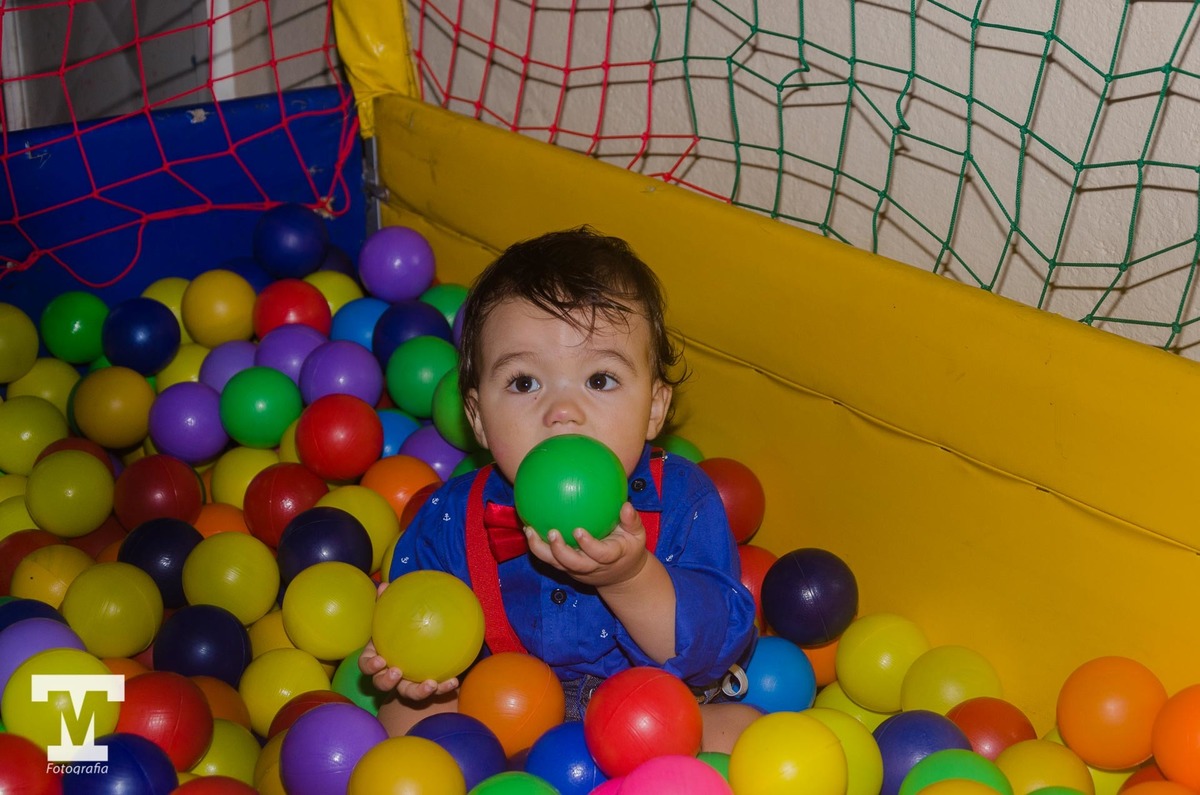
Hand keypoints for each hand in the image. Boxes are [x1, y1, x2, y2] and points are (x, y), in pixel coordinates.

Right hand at [358, 582, 460, 700]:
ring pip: (408, 692)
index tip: (380, 660)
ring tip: (430, 684)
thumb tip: (385, 585)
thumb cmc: (401, 630)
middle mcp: (389, 674)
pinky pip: (434, 690)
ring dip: (417, 691)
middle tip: (397, 672)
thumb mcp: (393, 616)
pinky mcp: (424, 688)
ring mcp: (406, 684)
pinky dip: (443, 687)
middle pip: (381, 683)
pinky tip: (454, 681)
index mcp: (377, 657)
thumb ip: (388, 602)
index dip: (370, 666)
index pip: (367, 664)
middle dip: (387, 681)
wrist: (420, 647)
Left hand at [524, 502, 648, 588]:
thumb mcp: (637, 536)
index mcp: (610, 558)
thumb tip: (626, 505)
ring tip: (529, 530)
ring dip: (541, 550)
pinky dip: (538, 547)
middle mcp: (591, 567)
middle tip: (552, 532)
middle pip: (573, 564)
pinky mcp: (567, 569)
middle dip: (560, 551)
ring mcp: (577, 570)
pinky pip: (550, 559)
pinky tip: (528, 529)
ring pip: (556, 564)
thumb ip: (632, 521)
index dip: (588, 545)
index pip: (599, 555)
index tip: (578, 530)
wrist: (621, 576)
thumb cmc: (629, 549)